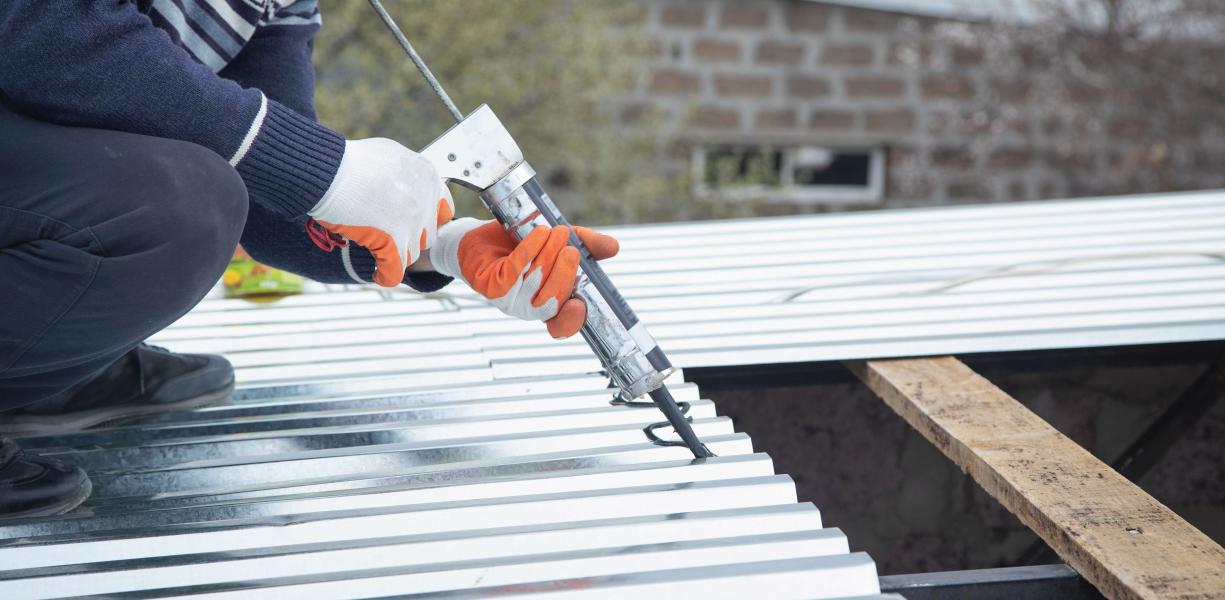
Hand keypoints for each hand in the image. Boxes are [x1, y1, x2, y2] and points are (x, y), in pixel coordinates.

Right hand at [308, 138, 453, 286]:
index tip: (410, 225)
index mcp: (428, 176)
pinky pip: (396, 271)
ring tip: (377, 249)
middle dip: (410, 238)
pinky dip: (386, 276)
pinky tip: (378, 274)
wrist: (328, 171)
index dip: (426, 221)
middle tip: (389, 237)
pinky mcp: (393, 241)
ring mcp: (411, 221)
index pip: (443, 211)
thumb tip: (407, 187)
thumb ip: (407, 175)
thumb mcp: (391, 156)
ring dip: (395, 254)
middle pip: (427, 235)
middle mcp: (425, 199)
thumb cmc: (349, 162)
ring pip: (412, 254)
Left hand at [432, 218, 618, 338]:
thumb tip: (613, 247)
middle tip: (571, 248)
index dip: (571, 321)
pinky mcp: (491, 286)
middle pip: (551, 303)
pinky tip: (537, 234)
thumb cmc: (518, 243)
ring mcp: (509, 300)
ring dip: (547, 256)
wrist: (477, 238)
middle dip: (564, 274)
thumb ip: (586, 244)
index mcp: (549, 302)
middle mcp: (530, 307)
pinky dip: (529, 251)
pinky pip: (514, 272)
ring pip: (534, 285)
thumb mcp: (559, 240)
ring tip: (555, 232)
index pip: (562, 324)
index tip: (579, 307)